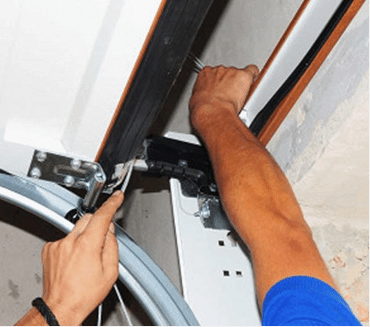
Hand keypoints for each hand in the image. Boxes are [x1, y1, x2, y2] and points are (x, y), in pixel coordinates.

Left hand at [41, 191, 123, 325]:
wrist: (61, 307)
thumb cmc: (84, 294)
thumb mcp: (110, 272)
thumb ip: (112, 245)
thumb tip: (109, 231)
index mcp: (87, 245)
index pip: (102, 216)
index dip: (112, 204)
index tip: (117, 197)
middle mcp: (70, 241)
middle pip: (88, 218)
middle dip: (98, 224)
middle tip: (102, 241)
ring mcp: (57, 245)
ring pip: (77, 228)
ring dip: (84, 235)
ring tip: (86, 257)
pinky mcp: (49, 249)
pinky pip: (65, 238)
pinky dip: (72, 244)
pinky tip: (74, 260)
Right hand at [189, 65, 258, 130]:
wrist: (212, 112)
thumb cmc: (203, 109)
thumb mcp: (197, 101)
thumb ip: (204, 95)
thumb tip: (206, 100)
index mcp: (204, 74)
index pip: (212, 73)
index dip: (217, 82)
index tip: (219, 89)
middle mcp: (218, 70)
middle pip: (227, 73)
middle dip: (229, 83)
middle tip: (229, 96)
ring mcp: (231, 72)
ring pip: (239, 74)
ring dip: (239, 83)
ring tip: (238, 97)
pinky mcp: (243, 75)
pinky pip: (252, 71)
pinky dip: (253, 76)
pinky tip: (253, 83)